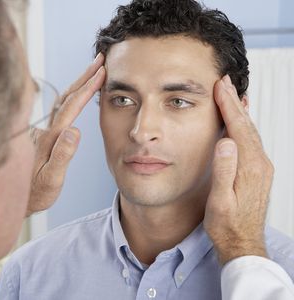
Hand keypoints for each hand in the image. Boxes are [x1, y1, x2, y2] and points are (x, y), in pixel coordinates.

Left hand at [26, 54, 105, 216]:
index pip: (71, 107)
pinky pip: (58, 110)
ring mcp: (42, 131)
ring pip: (61, 100)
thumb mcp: (51, 179)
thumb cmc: (35, 193)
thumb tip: (75, 129)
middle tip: (100, 60)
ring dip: (77, 83)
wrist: (14, 199)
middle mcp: (45, 130)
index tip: (101, 72)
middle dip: (84, 76)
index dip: (87, 88)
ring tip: (92, 71)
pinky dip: (71, 96)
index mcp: (51, 138)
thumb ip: (63, 155)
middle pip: (66, 96)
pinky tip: (76, 95)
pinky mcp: (41, 135)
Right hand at [203, 75, 273, 264]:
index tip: (220, 86)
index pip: (237, 128)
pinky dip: (245, 125)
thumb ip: (224, 170)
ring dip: (240, 111)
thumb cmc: (226, 224)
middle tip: (224, 82)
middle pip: (246, 125)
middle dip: (234, 102)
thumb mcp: (220, 201)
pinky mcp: (258, 172)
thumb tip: (225, 142)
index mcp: (249, 168)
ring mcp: (261, 167)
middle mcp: (259, 164)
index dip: (228, 106)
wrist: (242, 242)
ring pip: (250, 132)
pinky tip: (242, 121)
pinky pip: (252, 141)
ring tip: (233, 95)